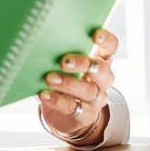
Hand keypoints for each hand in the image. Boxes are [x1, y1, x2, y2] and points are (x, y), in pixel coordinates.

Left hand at [39, 27, 117, 145]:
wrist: (64, 115)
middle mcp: (103, 79)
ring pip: (88, 91)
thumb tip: (39, 40)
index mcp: (100, 60)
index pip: (110, 47)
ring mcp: (97, 99)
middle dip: (83, 64)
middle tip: (64, 61)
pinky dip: (58, 101)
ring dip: (68, 84)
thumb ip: (60, 52)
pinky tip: (44, 94)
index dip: (106, 40)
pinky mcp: (86, 116)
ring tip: (49, 78)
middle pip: (100, 69)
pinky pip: (74, 108)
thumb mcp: (65, 65)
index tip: (95, 34)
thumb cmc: (64, 80)